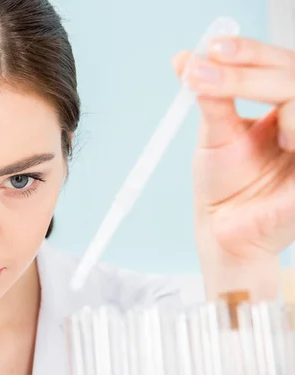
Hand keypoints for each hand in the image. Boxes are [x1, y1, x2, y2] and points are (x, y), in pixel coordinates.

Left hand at [173, 37, 294, 300]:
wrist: (224, 231)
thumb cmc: (224, 186)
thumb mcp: (216, 135)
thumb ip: (211, 98)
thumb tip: (186, 59)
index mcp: (284, 109)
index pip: (276, 68)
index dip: (249, 52)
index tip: (211, 47)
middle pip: (292, 75)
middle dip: (250, 66)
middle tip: (209, 62)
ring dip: (260, 86)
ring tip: (210, 87)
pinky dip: (290, 125)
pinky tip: (275, 133)